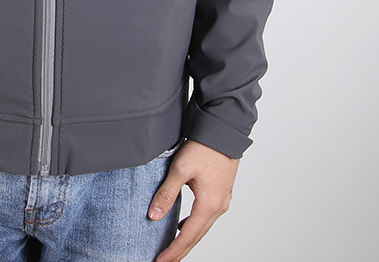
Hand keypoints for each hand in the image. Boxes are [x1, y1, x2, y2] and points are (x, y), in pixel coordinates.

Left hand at [147, 138, 239, 261]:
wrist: (224, 131)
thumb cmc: (204, 147)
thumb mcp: (180, 170)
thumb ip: (166, 194)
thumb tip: (154, 216)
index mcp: (209, 205)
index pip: (188, 237)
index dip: (173, 251)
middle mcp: (219, 207)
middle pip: (197, 237)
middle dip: (180, 251)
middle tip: (165, 261)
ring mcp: (223, 200)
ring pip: (203, 228)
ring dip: (188, 239)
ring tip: (172, 247)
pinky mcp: (222, 192)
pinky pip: (207, 217)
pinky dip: (195, 226)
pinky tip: (185, 225)